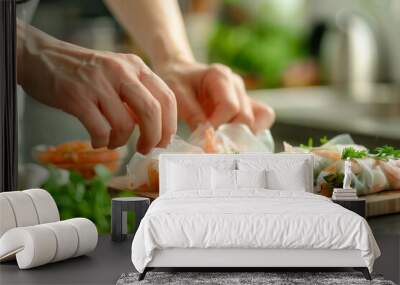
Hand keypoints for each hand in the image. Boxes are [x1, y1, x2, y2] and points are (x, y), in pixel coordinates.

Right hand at [18, 25, 176, 153]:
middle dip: (153, 138)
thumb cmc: (85, 72)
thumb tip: (157, 128)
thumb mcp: (118, 73)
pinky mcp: (77, 97)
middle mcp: (120, 71)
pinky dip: (102, 142)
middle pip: (151, 112)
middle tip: (145, 149)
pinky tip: (98, 141)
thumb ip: (138, 95)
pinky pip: (100, 130)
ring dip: (121, 142)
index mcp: (136, 66)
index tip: (164, 141)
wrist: (42, 57)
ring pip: (125, 125)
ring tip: (113, 142)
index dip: (170, 125)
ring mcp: (98, 83)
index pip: (167, 97)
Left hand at [154, 59, 274, 132]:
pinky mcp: (247, 105)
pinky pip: (263, 118)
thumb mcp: (177, 95)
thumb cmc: (177, 80)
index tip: (203, 136)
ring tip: (226, 142)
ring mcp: (245, 94)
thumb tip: (207, 139)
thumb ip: (193, 115)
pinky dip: (254, 131)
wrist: (180, 72)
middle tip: (213, 144)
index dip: (218, 126)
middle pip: (246, 116)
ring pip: (260, 118)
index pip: (230, 107)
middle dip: (230, 134)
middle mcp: (237, 85)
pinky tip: (236, 139)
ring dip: (244, 135)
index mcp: (220, 76)